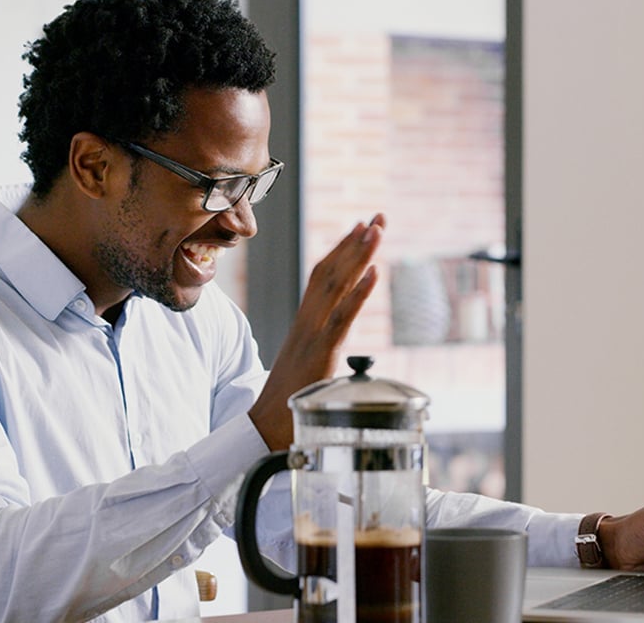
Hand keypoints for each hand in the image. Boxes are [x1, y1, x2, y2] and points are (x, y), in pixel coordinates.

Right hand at [247, 214, 384, 449]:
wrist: (265, 427)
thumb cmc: (288, 402)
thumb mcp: (309, 366)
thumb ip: (321, 349)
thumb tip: (340, 348)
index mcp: (305, 322)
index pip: (322, 275)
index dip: (341, 249)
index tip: (361, 227)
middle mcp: (307, 322)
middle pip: (330, 271)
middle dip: (355, 241)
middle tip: (378, 217)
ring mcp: (312, 335)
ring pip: (336, 286)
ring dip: (358, 255)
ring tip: (377, 230)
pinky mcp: (320, 353)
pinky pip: (341, 319)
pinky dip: (359, 294)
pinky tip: (375, 274)